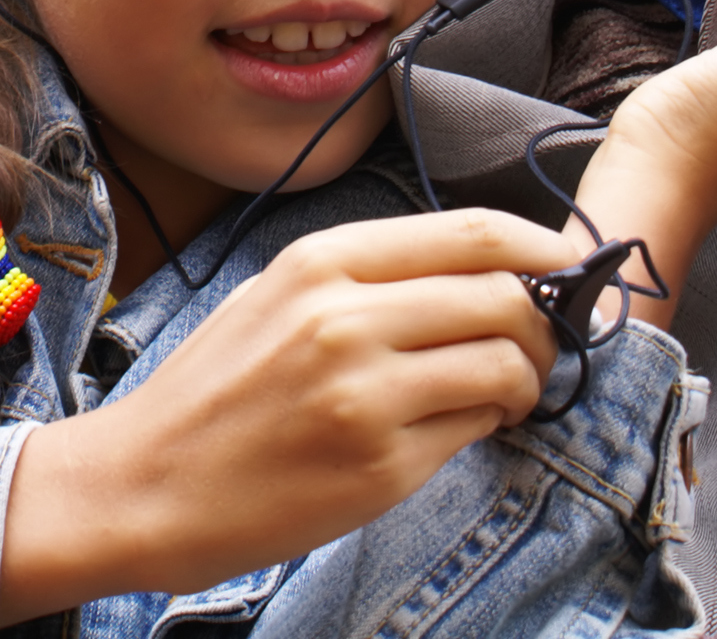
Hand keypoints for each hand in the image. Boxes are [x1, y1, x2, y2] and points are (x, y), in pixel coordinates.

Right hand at [0, 209, 572, 622]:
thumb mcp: (276, 297)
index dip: (544, 250)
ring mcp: (366, 393)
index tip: (570, 269)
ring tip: (499, 392)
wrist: (146, 483)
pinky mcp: (380, 465)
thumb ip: (370, 277)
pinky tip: (454, 429)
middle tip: (537, 345)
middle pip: (506, 295)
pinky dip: (485, 426)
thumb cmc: (215, 391)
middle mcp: (347, 317)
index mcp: (322, 260)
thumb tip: (483, 269)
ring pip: (507, 362)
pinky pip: (476, 428)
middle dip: (545, 321)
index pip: (475, 233)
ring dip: (525, 379)